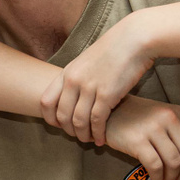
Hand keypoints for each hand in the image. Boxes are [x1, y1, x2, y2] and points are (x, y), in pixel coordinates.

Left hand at [42, 15, 152, 145]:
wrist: (134, 39)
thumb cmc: (115, 49)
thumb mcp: (88, 60)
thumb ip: (78, 76)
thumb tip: (75, 92)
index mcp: (67, 72)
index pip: (45, 101)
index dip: (50, 118)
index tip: (60, 126)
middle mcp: (73, 81)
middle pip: (61, 116)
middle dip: (68, 131)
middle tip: (78, 136)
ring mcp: (89, 88)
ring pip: (78, 121)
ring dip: (83, 135)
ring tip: (90, 140)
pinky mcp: (106, 94)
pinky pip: (97, 121)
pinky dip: (98, 133)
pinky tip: (102, 139)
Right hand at [102, 96, 179, 179]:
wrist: (107, 112)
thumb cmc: (136, 119)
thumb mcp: (162, 117)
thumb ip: (179, 133)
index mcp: (179, 113)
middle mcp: (169, 118)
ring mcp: (153, 129)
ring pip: (174, 162)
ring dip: (172, 178)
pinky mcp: (137, 140)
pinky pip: (155, 166)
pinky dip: (158, 178)